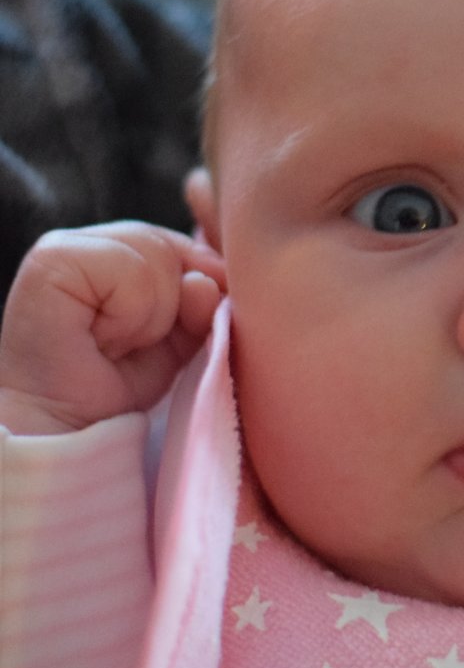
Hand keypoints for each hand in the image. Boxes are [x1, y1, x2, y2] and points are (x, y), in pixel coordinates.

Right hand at [0, 222, 225, 434]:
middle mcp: (86, 240)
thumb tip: (207, 280)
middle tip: (132, 345)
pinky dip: (130, 316)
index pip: (176, 241)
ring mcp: (63, 245)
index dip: (199, 279)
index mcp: (113, 250)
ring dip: (149, 317)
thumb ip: (200, 304)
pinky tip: (102, 340)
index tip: (187, 324)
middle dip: (171, 305)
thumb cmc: (111, 387)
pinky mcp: (51, 260)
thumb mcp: (175, 342)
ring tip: (114, 344)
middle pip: (168, 245)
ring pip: (156, 255)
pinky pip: (131, 272)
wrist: (64, 428)